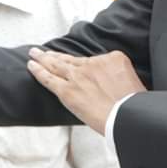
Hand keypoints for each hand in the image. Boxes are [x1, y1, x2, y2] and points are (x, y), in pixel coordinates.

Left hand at [25, 47, 143, 134]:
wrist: (128, 116)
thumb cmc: (134, 105)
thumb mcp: (135, 81)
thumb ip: (119, 78)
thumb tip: (113, 85)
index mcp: (113, 58)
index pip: (92, 60)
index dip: (80, 63)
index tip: (74, 63)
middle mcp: (93, 64)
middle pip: (70, 58)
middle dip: (55, 55)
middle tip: (43, 51)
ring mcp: (78, 76)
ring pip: (56, 65)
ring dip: (43, 58)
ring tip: (33, 53)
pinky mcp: (68, 90)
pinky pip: (49, 79)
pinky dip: (38, 71)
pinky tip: (31, 66)